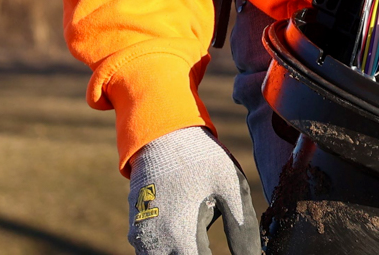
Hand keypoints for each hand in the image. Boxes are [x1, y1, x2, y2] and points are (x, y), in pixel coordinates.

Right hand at [127, 126, 258, 254]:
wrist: (162, 136)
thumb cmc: (201, 160)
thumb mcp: (230, 186)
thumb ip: (242, 227)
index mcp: (182, 237)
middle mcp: (156, 244)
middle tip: (211, 246)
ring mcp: (142, 238)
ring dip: (183, 253)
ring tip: (201, 241)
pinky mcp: (136, 231)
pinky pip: (152, 252)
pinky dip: (170, 250)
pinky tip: (186, 236)